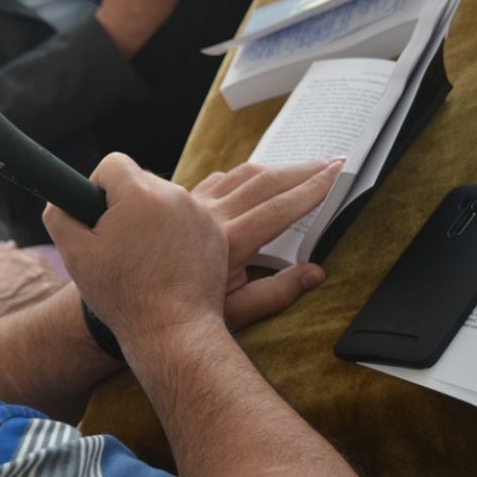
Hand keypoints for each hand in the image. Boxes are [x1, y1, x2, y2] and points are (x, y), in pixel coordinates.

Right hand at [43, 153, 231, 344]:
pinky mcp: (216, 234)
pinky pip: (188, 220)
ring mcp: (200, 214)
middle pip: (140, 181)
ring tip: (143, 258)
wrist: (172, 330)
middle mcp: (174, 195)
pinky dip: (175, 234)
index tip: (98, 216)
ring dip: (151, 219)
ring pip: (165, 200)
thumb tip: (60, 201)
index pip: (113, 163)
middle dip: (125, 204)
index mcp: (138, 194)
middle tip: (118, 243)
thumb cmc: (122, 295)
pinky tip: (166, 264)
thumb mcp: (75, 255)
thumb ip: (59, 216)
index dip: (98, 186)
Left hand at [190, 159, 343, 330]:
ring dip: (273, 168)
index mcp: (229, 242)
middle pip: (263, 182)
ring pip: (239, 175)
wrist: (139, 307)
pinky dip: (239, 175)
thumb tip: (315, 273)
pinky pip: (214, 180)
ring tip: (301, 166)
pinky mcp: (177, 206)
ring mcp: (191, 207)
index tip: (337, 173)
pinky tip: (251, 176)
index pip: (280, 208)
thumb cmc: (185, 315)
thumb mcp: (236, 312)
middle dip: (302, 170)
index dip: (312, 188)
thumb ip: (277, 293)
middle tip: (331, 162)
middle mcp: (210, 216)